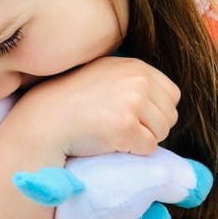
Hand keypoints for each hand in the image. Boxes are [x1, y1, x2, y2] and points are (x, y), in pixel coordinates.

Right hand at [14, 57, 179, 157]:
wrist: (46, 121)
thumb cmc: (74, 103)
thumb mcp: (106, 75)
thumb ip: (134, 80)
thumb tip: (167, 101)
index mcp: (136, 66)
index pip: (172, 95)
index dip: (155, 111)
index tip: (131, 115)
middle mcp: (137, 80)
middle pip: (170, 116)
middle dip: (151, 127)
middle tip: (119, 127)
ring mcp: (132, 102)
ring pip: (162, 133)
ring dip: (142, 139)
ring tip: (113, 132)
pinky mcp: (125, 126)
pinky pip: (148, 148)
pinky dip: (133, 152)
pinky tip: (110, 142)